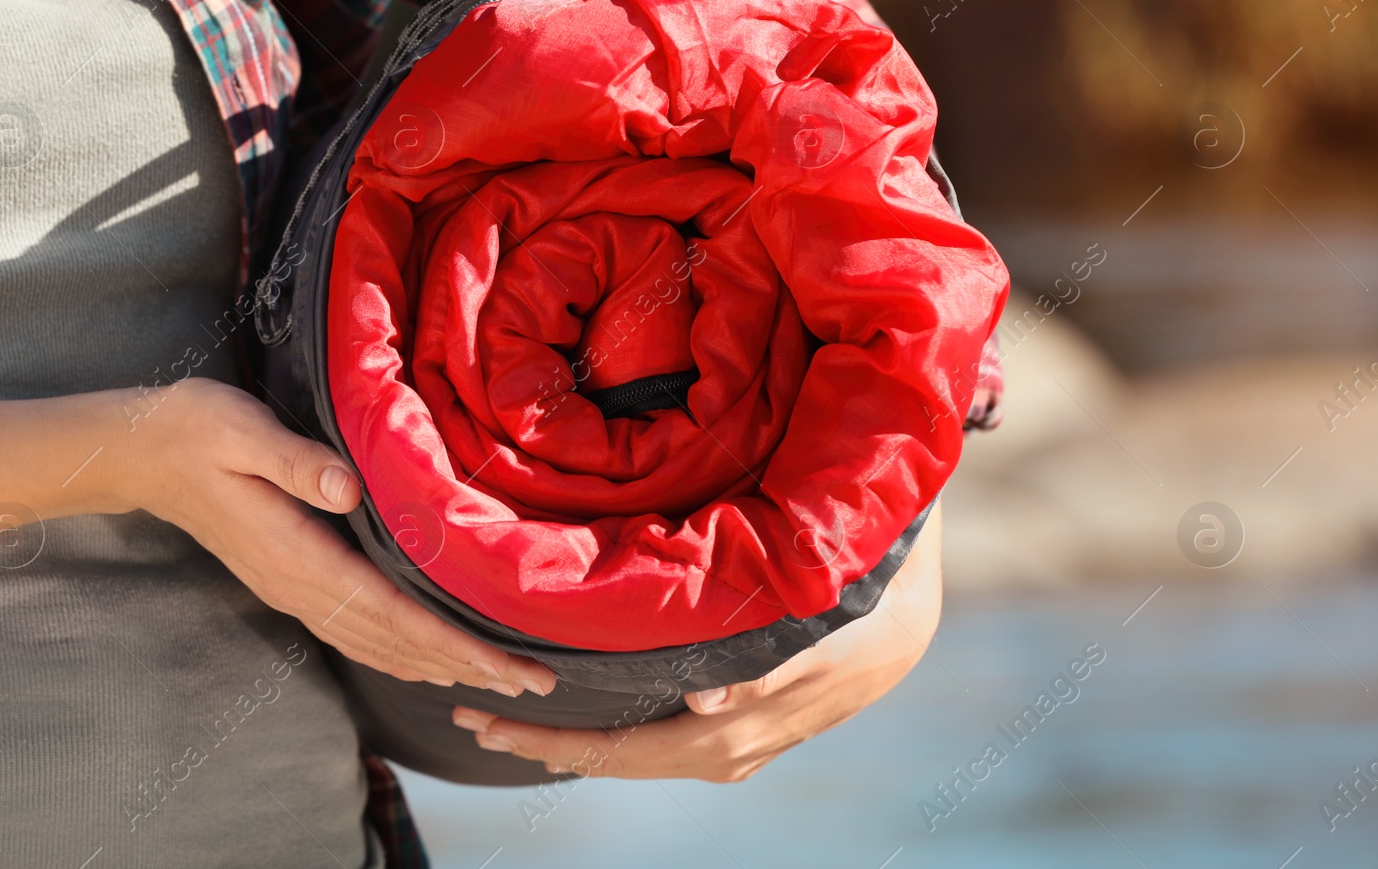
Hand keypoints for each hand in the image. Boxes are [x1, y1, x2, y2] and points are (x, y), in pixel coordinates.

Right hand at [104, 378, 556, 696]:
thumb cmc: (196, 429)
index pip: (389, 612)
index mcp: (295, 555)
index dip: (450, 640)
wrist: (139, 451)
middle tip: (529, 682)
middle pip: (393, 641)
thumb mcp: (242, 430)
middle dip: (464, 664)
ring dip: (437, 664)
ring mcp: (291, 589)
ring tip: (494, 679)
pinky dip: (397, 651)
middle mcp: (297, 585)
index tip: (502, 662)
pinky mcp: (289, 580)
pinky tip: (424, 657)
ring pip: (375, 644)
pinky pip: (354, 630)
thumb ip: (296, 461)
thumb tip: (347, 488)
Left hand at [451, 504, 942, 779]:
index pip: (615, 753)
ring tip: (509, 710)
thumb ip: (765, 671)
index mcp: (727, 735)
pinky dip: (610, 728)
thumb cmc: (859, 615)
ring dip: (570, 737)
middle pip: (612, 761)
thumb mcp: (821, 635)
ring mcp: (726, 744)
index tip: (484, 722)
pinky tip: (581, 704)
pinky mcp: (735, 724)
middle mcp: (719, 751)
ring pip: (631, 753)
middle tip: (470, 716)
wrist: (907, 622)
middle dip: (541, 743)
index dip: (547, 742)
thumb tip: (703, 704)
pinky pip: (655, 737)